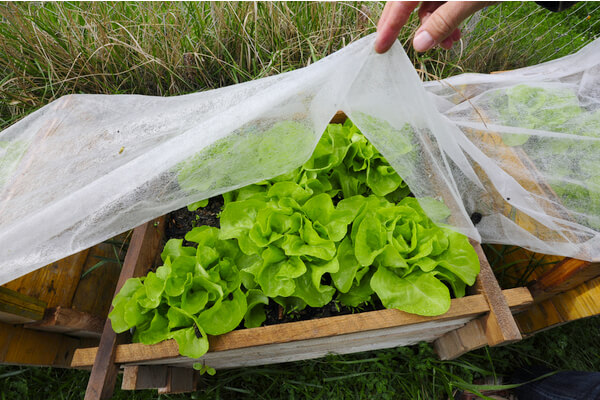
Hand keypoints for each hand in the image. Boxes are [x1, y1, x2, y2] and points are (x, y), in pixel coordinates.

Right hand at [374, 2, 493, 53]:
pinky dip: (445, 16)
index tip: (380, 47)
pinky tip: (457, 30)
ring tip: (451, 42)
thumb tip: (419, 46)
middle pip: (407, 0)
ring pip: (425, 3)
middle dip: (412, 26)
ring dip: (434, 25)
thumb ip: (443, 22)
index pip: (400, 2)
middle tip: (404, 48)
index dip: (389, 26)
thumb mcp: (470, 0)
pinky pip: (439, 0)